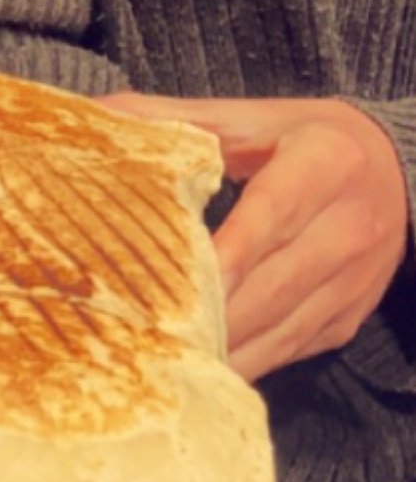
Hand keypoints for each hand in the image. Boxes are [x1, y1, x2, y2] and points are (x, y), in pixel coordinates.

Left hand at [99, 94, 408, 381]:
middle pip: (273, 285)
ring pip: (281, 328)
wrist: (401, 173)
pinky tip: (202, 369)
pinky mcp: (347, 317)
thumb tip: (95, 112)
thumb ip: (177, 119)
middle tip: (148, 335)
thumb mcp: (252, 120)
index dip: (226, 254)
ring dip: (225, 350)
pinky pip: (291, 349)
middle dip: (211, 317)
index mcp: (324, 165)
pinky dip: (246, 362)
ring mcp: (353, 281)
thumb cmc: (307, 143)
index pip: (269, 214)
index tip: (179, 284)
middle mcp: (350, 227)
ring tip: (166, 363)